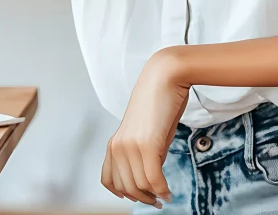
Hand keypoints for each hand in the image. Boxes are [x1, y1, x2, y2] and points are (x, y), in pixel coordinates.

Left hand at [101, 50, 189, 208]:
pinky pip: (154, 179)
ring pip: (141, 185)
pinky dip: (162, 189)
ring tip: (164, 195)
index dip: (124, 193)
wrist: (165, 76)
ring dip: (154, 195)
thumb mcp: (146, 132)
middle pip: (127, 187)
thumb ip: (143, 154)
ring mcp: (131, 146)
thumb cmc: (159, 101)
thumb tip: (151, 177)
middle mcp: (118, 146)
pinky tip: (168, 191)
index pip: (109, 180)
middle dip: (143, 197)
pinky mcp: (147, 145)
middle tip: (157, 200)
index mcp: (114, 143)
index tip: (138, 196)